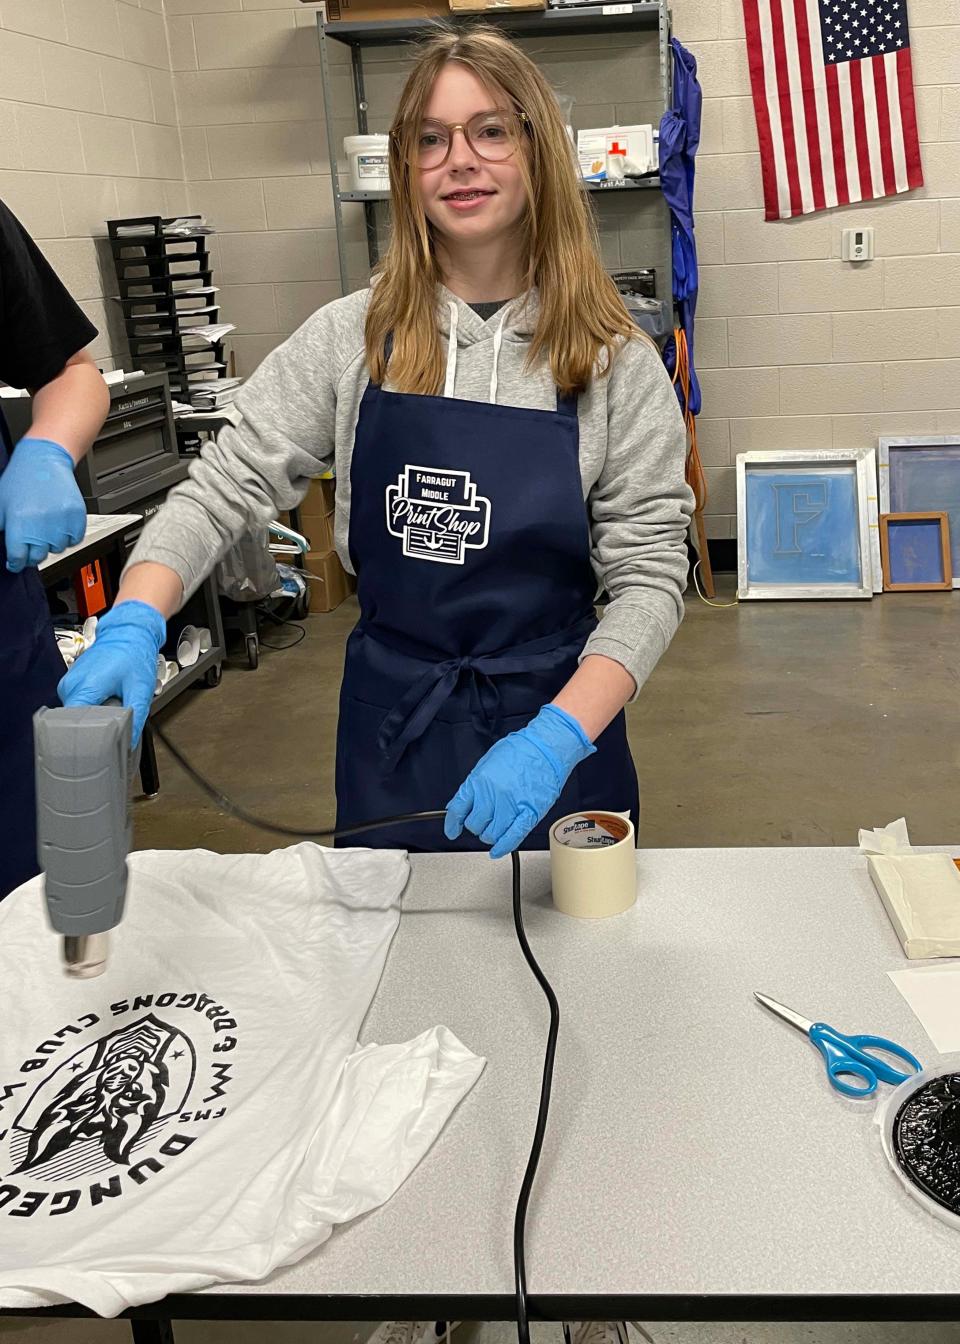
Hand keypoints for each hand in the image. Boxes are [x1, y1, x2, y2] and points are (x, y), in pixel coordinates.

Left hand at [0, 437, 85, 571]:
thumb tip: (2, 547)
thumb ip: (0, 527)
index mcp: (19, 524)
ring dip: (51, 543)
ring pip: (57, 549)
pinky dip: (68, 536)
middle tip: (29, 543)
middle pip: (38, 557)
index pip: (18, 558)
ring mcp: (61, 522)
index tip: (15, 562)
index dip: (15, 562)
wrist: (44, 460)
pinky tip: (58, 524)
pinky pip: (75, 540)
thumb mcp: (0, 505)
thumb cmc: (21, 479)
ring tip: (45, 527)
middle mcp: (42, 526)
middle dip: (32, 553)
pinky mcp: (77, 518)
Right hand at [58, 600, 166, 745]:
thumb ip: (136, 716)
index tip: (100, 745)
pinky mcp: (72, 681)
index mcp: (84, 688)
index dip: (87, 738)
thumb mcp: (140, 689)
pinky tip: (106, 699)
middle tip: (113, 724)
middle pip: (74, 721)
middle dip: (93, 727)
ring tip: (112, 705)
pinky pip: (78, 701)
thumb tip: (130, 740)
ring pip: (76, 712)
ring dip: (93, 715)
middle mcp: (70, 685)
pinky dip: (92, 705)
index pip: (73, 725)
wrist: (128, 632)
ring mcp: (69, 682)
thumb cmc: (134, 655)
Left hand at [444, 704, 595, 858]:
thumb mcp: (487, 762)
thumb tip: (459, 803)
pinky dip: (503, 847)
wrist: (546, 746)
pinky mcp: (529, 814)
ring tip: (494, 829)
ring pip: (491, 834)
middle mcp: (492, 795)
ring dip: (490, 835)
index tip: (452, 830)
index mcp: (479, 781)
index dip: (452, 823)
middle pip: (474, 824)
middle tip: (482, 822)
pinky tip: (497, 850)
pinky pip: (512, 837)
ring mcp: (511, 806)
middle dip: (476, 826)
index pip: (458, 809)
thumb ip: (473, 785)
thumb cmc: (521, 750)